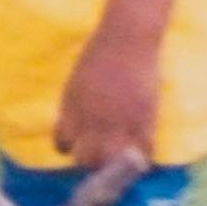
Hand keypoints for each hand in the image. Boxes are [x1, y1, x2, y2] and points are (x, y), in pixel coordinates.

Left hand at [53, 27, 164, 172]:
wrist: (126, 38)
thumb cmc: (99, 54)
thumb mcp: (75, 82)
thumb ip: (73, 108)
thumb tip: (71, 129)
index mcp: (72, 109)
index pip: (63, 143)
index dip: (69, 149)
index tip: (77, 148)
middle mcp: (92, 120)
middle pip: (86, 159)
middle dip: (90, 162)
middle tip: (99, 160)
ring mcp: (118, 121)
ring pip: (112, 161)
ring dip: (115, 167)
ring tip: (120, 166)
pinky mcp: (144, 118)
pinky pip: (143, 151)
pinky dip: (143, 159)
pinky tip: (142, 159)